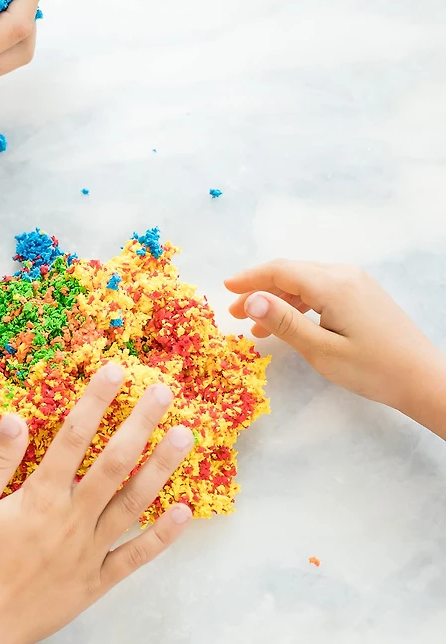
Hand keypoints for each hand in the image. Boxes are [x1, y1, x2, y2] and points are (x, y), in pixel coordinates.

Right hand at [0, 362, 194, 643]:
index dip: (95, 400)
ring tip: (183, 437)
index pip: (73, 437)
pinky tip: (185, 513)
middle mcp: (72, 518)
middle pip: (113, 462)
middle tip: (162, 392)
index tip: (114, 371)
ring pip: (134, 503)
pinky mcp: (97, 580)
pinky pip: (136, 556)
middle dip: (139, 423)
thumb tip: (15, 417)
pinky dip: (163, 536)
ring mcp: (89, 551)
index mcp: (41, 497)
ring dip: (161, 468)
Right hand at [225, 260, 445, 435]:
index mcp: (333, 285)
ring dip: (278, 298)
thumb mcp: (322, 350)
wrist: (424, 379)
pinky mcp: (363, 294)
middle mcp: (344, 274)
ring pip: (305, 280)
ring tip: (257, 325)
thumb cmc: (373, 369)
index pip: (280, 271)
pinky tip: (289, 323)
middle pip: (291, 272)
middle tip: (236, 313)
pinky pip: (320, 288)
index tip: (225, 288)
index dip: (250, 278)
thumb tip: (251, 299)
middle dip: (260, 289)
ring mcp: (356, 282)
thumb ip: (285, 322)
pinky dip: (298, 302)